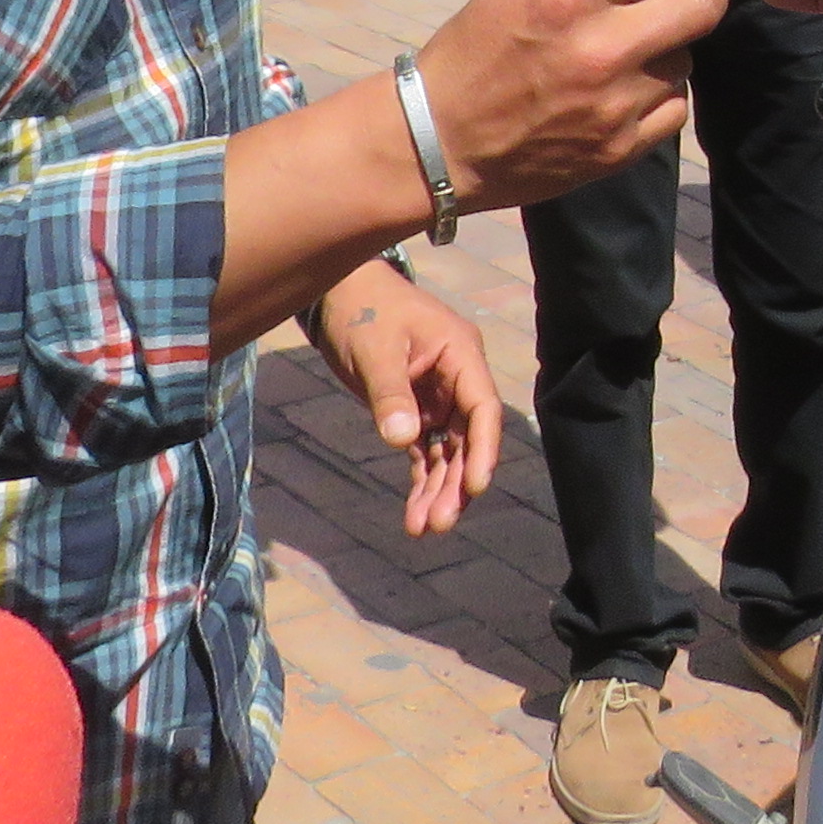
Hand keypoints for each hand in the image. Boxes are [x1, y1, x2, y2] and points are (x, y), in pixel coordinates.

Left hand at [309, 269, 503, 536]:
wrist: (339, 294)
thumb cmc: (363, 311)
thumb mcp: (374, 350)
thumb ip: (390, 393)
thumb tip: (403, 440)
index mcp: (461, 355)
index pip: (483, 409)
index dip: (483, 450)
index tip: (474, 488)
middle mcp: (458, 379)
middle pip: (468, 439)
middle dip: (456, 483)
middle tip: (440, 523)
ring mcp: (439, 397)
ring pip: (448, 451)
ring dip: (438, 489)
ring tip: (423, 529)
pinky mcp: (416, 409)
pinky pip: (425, 451)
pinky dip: (421, 480)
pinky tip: (415, 513)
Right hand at [403, 0, 741, 210]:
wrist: (440, 142)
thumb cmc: (475, 53)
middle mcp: (602, 50)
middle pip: (703, 6)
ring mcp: (618, 105)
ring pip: (686, 59)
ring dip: (666, 50)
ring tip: (618, 58)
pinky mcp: (624, 149)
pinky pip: (674, 106)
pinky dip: (657, 94)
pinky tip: (619, 94)